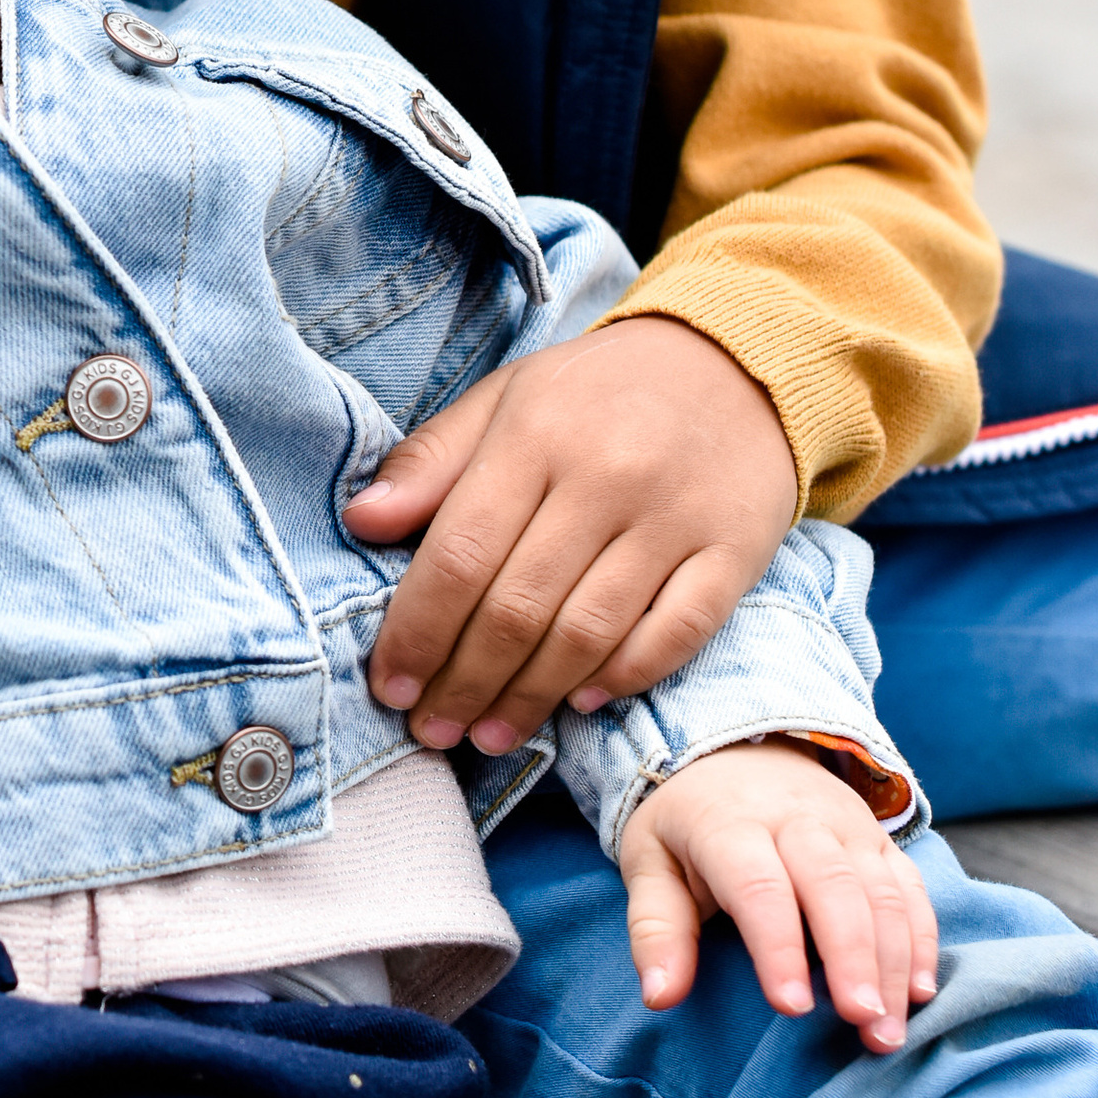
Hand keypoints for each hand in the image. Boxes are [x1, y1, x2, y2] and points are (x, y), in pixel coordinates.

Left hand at [342, 316, 797, 751]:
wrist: (736, 361)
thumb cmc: (597, 393)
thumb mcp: (506, 400)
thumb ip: (431, 461)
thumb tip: (361, 520)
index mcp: (535, 436)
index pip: (460, 554)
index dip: (417, 631)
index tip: (388, 686)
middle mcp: (606, 477)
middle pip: (519, 608)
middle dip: (463, 683)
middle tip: (431, 730)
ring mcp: (676, 518)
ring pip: (589, 633)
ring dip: (531, 698)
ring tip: (489, 736)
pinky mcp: (735, 550)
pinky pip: (678, 633)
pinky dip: (626, 676)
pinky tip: (582, 702)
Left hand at [617, 741, 936, 1054]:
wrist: (728, 749)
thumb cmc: (685, 825)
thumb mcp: (650, 863)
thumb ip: (655, 931)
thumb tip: (658, 998)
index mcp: (729, 823)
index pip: (760, 887)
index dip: (778, 949)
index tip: (792, 1008)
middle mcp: (796, 817)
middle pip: (833, 888)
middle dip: (853, 960)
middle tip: (863, 1025)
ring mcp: (846, 824)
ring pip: (880, 891)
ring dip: (894, 962)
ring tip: (889, 1028)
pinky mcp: (877, 837)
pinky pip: (910, 885)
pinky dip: (921, 938)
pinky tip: (920, 991)